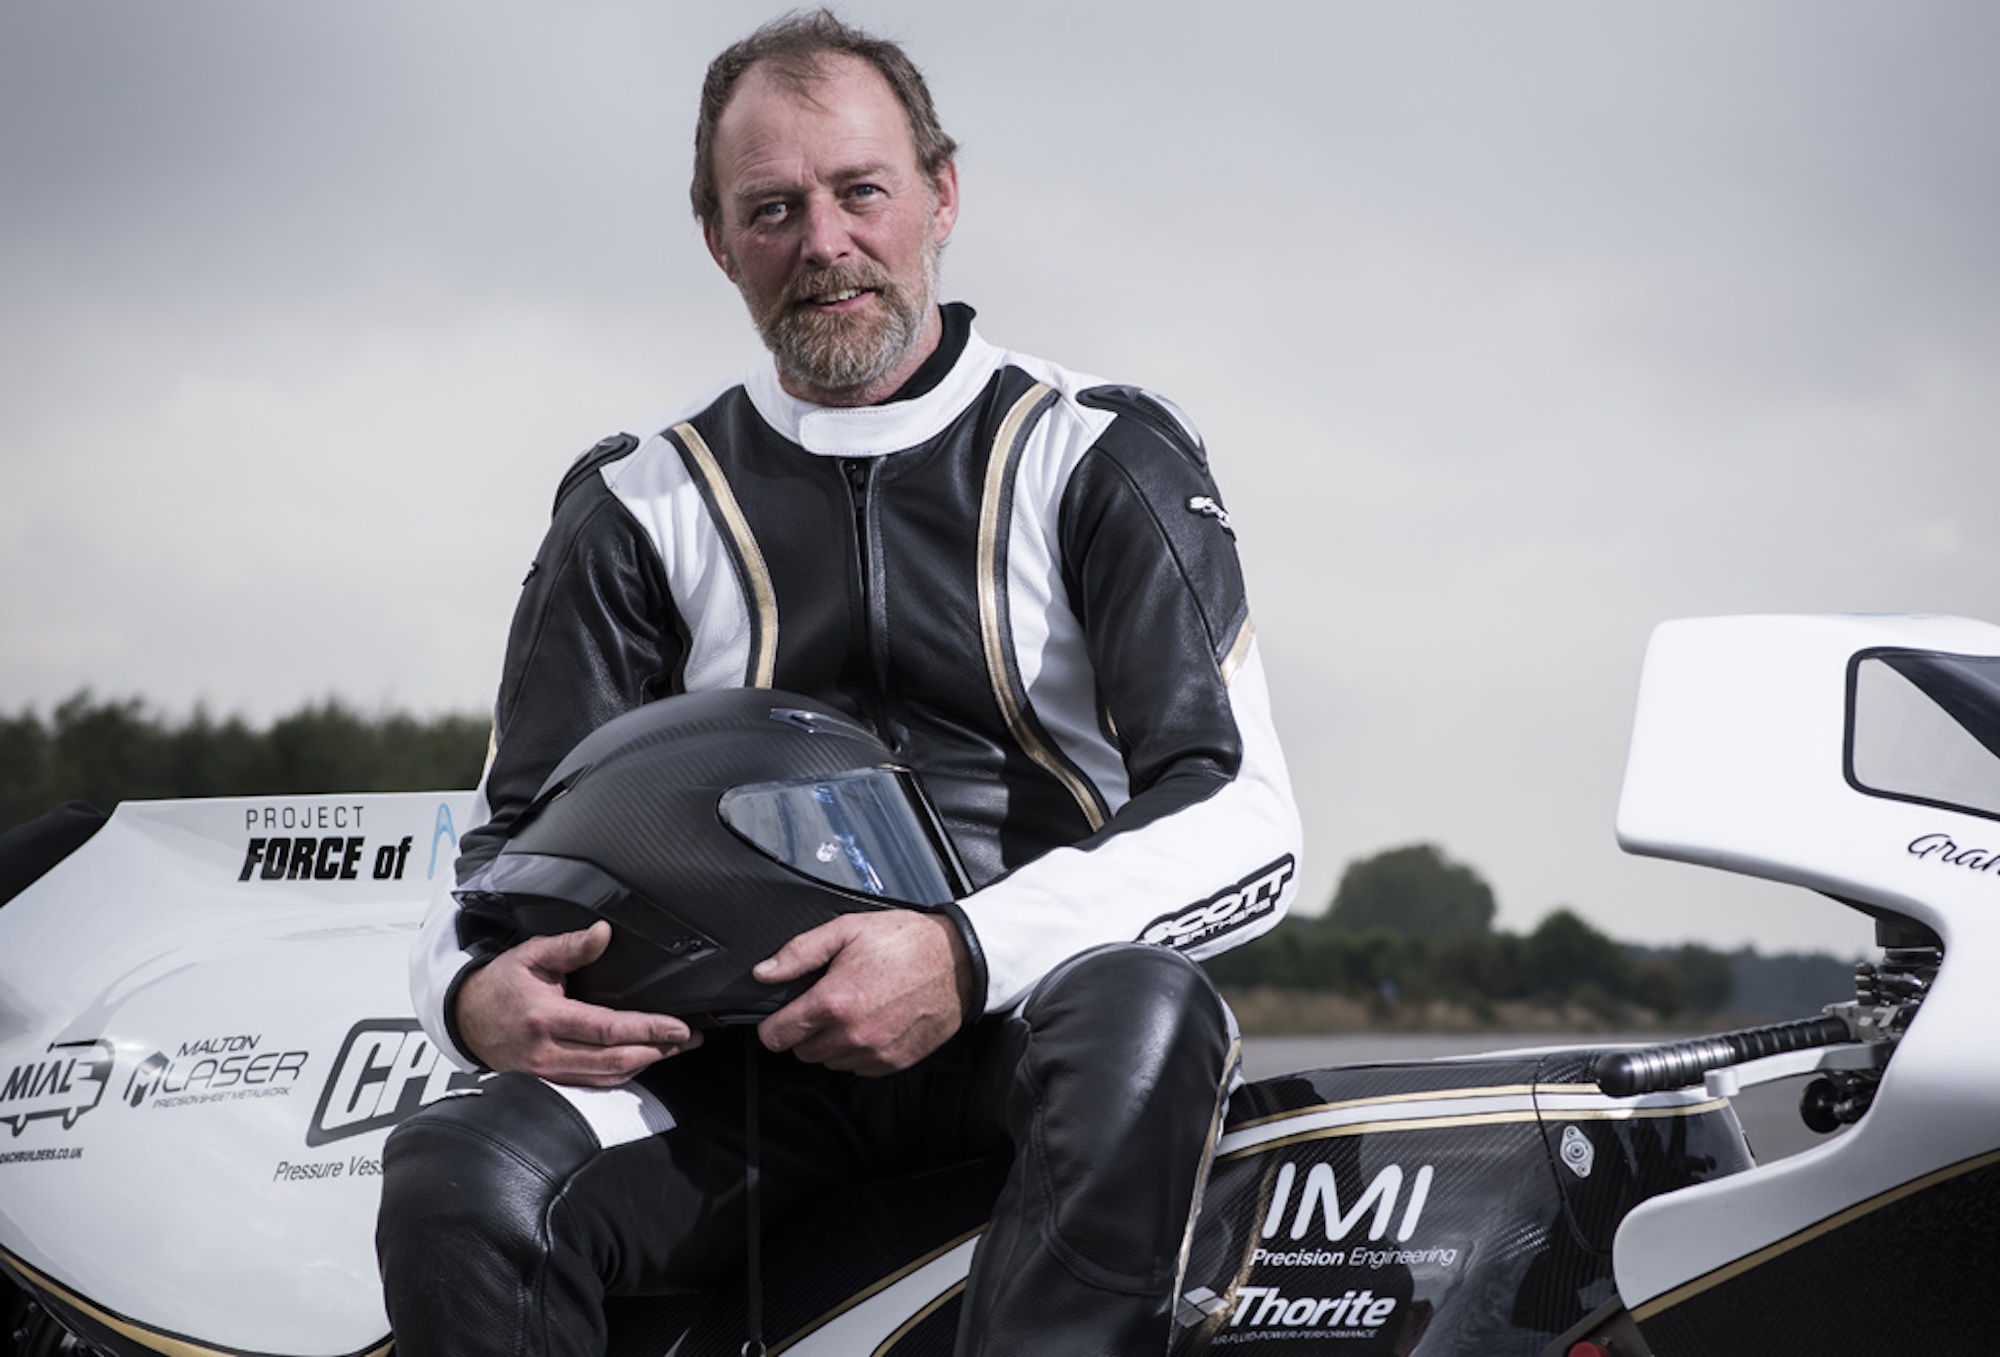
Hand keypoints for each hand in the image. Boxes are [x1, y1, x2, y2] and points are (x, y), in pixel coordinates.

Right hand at [455, 922, 700, 1085]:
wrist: (465, 1018)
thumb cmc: (500, 985)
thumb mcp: (531, 955)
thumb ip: (570, 946)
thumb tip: (603, 932)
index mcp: (546, 1018)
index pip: (607, 1030)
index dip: (648, 1030)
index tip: (678, 1027)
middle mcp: (547, 1052)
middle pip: (614, 1061)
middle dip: (658, 1050)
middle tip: (687, 1039)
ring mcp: (547, 1072)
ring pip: (607, 1078)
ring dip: (646, 1064)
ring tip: (673, 1049)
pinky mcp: (549, 1082)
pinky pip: (593, 1085)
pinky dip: (622, 1075)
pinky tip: (642, 1061)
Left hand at [754, 911, 972, 1075]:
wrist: (959, 962)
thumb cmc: (906, 942)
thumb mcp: (847, 930)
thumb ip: (799, 953)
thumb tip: (765, 972)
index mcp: (834, 1002)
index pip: (777, 1036)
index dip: (774, 1024)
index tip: (782, 1015)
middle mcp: (852, 1034)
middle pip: (802, 1051)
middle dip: (806, 1030)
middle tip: (826, 1002)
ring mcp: (874, 1052)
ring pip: (829, 1061)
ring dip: (832, 1042)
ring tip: (854, 1010)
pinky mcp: (893, 1062)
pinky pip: (858, 1068)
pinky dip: (858, 1050)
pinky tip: (872, 1022)